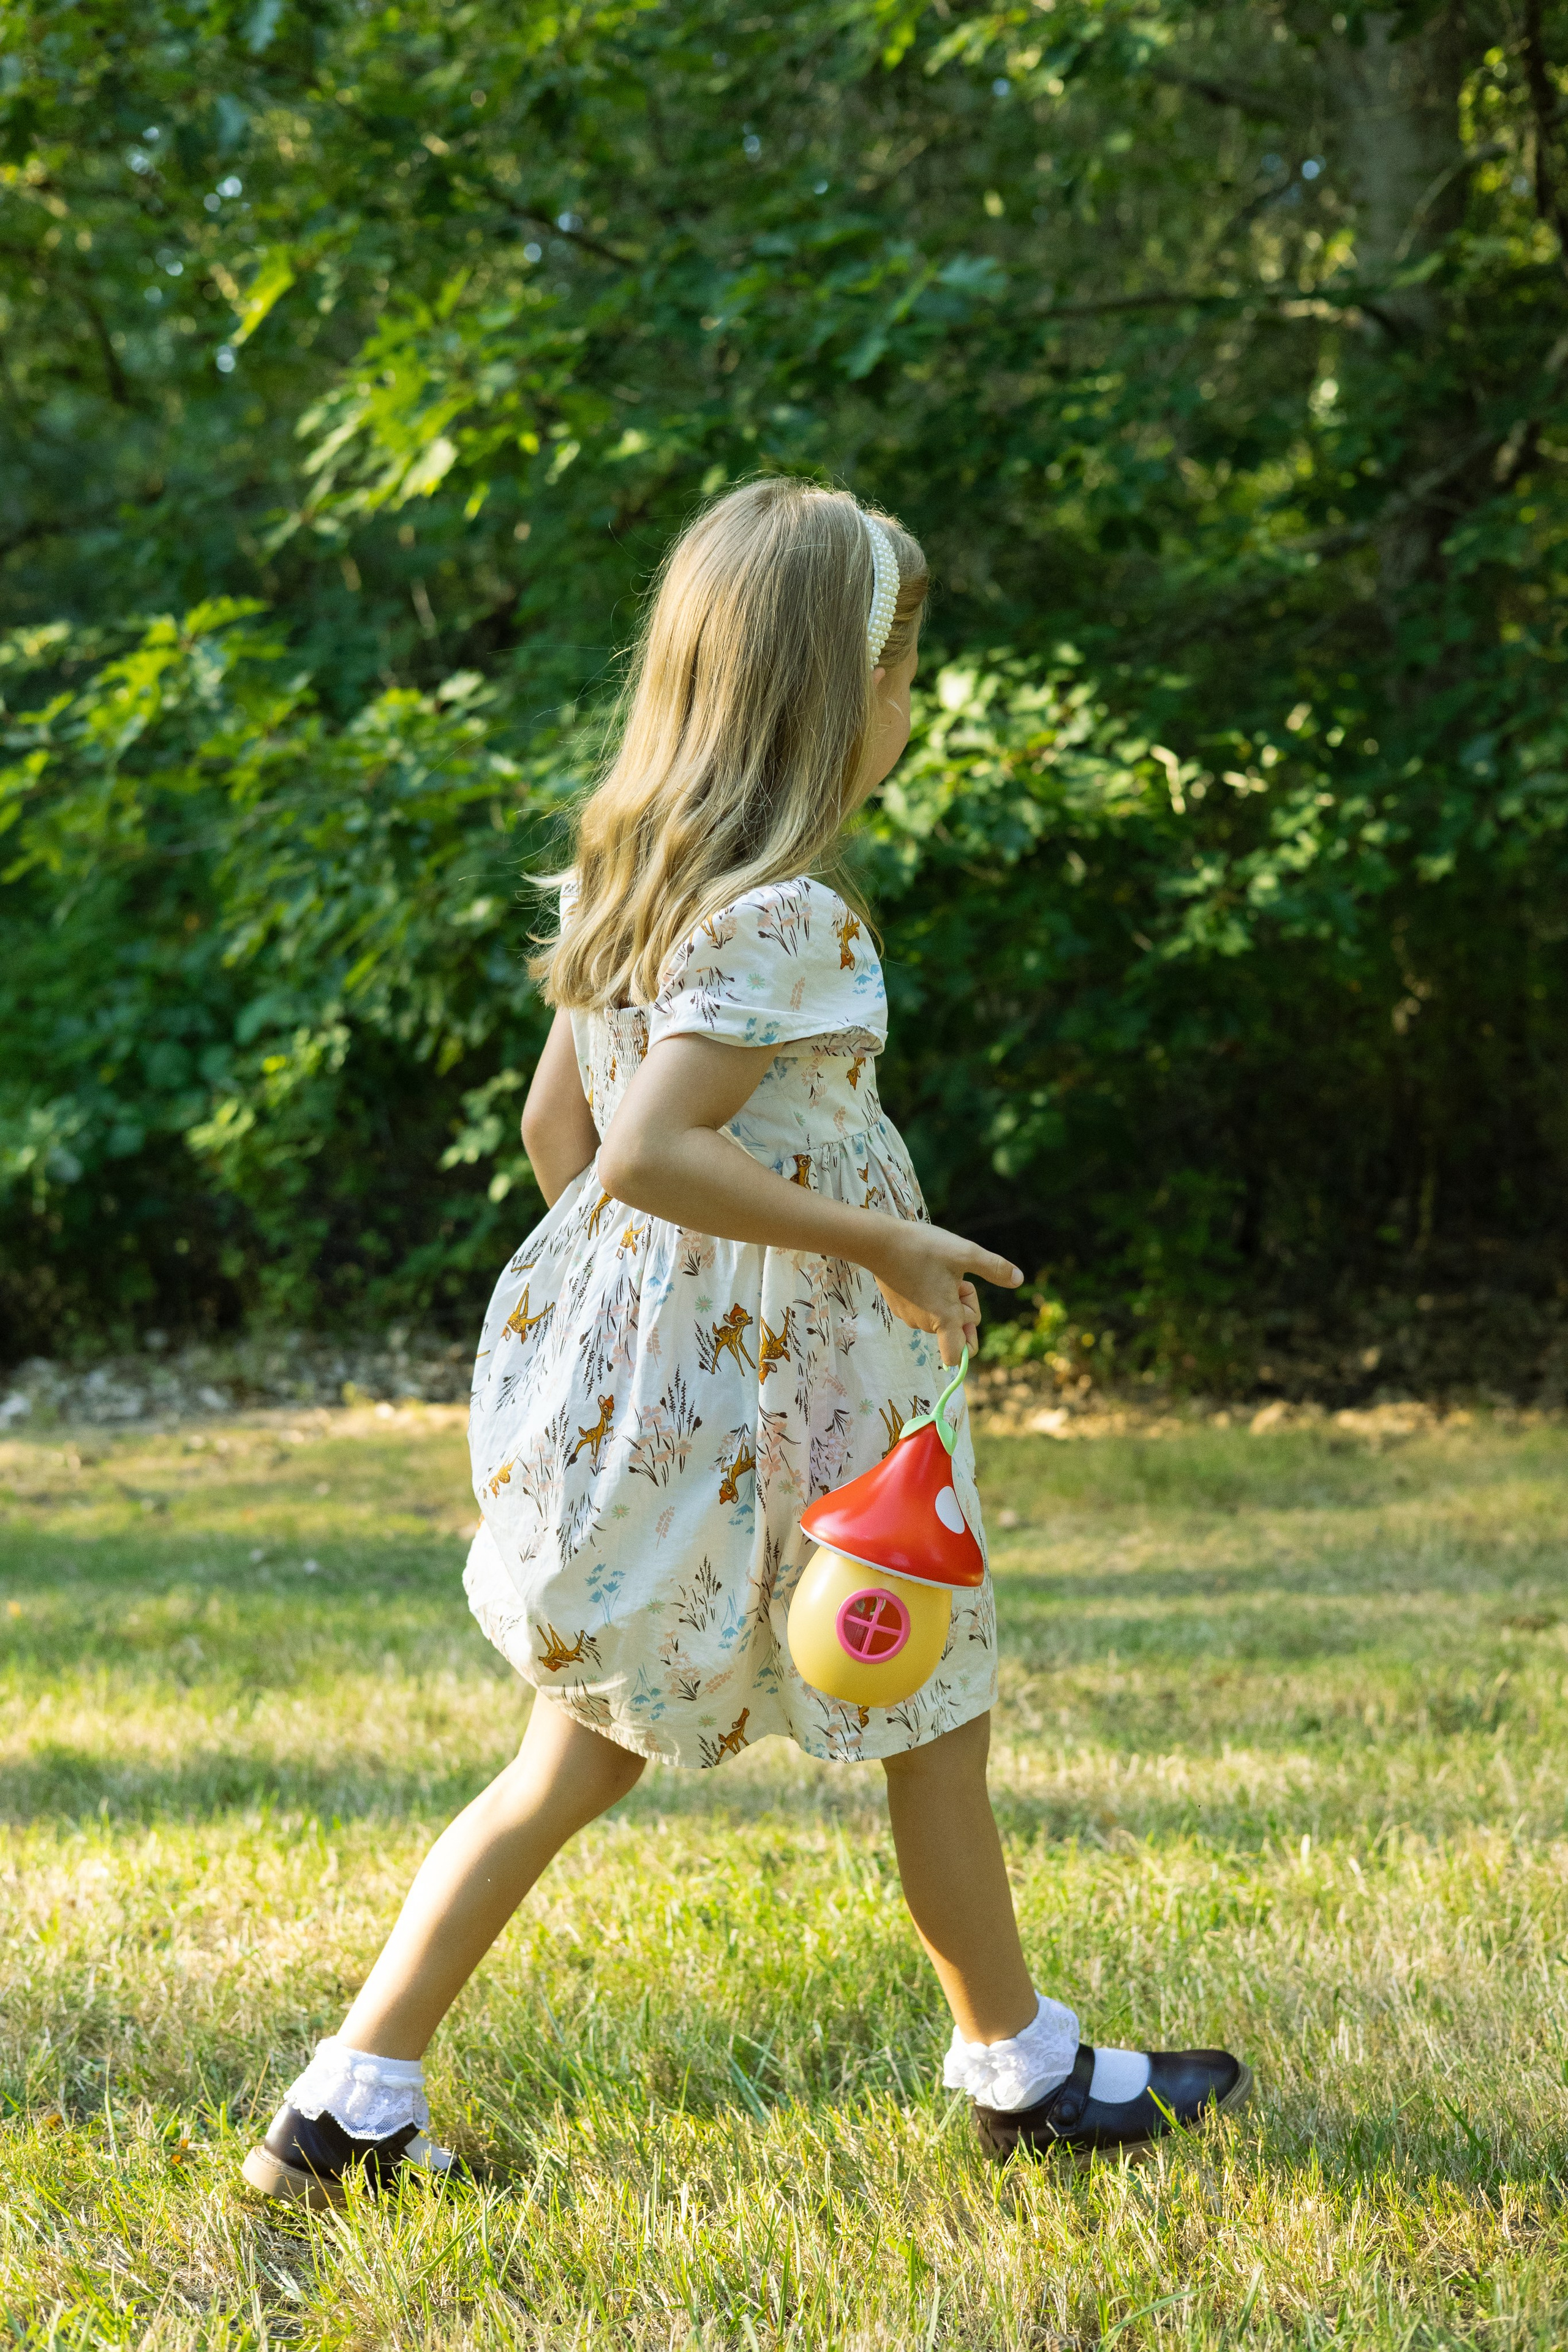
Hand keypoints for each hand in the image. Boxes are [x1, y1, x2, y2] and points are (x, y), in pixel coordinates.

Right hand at [869, 1222, 1022, 1365]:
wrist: (878, 1242)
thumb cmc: (924, 1247)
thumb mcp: (965, 1253)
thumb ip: (994, 1268)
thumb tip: (1019, 1279)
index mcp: (945, 1317)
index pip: (956, 1357)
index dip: (967, 1347)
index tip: (968, 1323)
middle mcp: (926, 1324)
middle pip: (956, 1326)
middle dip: (962, 1303)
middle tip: (955, 1276)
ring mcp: (910, 1317)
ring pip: (940, 1315)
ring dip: (946, 1297)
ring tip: (937, 1270)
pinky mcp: (899, 1307)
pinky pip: (923, 1308)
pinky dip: (929, 1295)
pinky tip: (923, 1271)